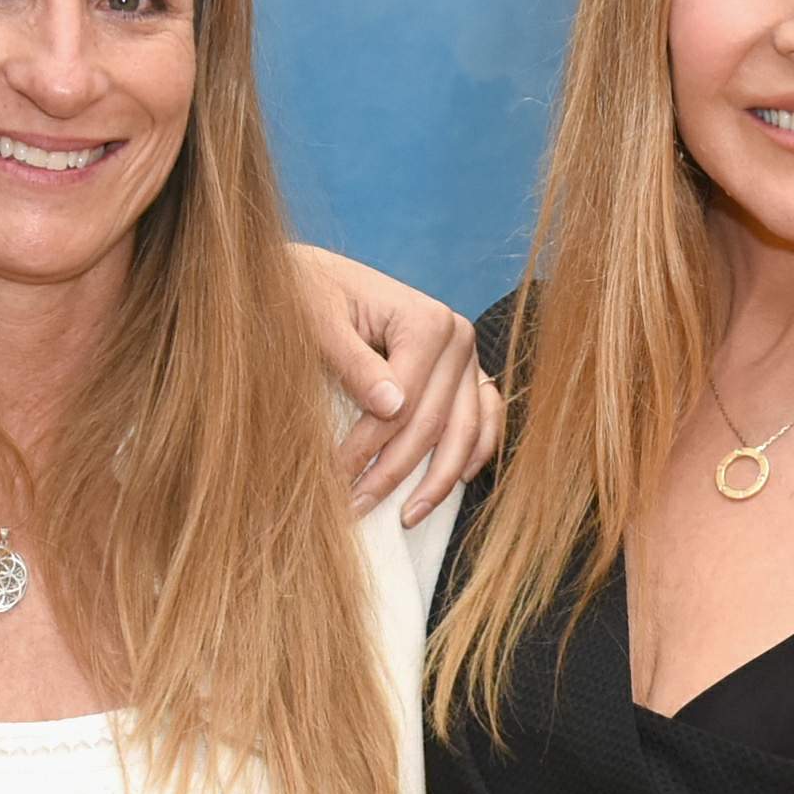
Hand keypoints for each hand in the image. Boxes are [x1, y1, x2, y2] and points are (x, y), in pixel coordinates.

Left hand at [287, 243, 500, 524]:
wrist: (315, 277)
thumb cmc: (309, 295)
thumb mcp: (318, 322)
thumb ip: (354, 362)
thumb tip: (390, 408)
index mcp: (428, 321)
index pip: (404, 403)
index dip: (368, 446)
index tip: (333, 477)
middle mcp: (459, 338)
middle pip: (434, 423)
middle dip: (394, 472)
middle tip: (355, 507)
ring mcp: (467, 357)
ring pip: (465, 431)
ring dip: (438, 480)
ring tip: (406, 516)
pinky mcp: (466, 371)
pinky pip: (485, 419)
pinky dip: (474, 453)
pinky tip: (452, 484)